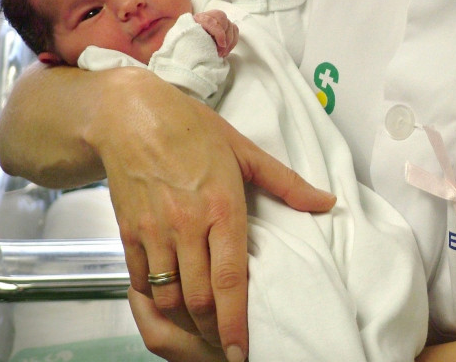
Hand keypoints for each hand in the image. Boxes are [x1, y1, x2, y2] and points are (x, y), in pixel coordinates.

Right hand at [86, 69, 335, 361]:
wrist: (131, 116)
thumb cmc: (192, 129)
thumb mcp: (245, 151)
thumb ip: (287, 183)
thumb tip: (327, 202)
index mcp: (222, 207)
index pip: (230, 280)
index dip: (236, 322)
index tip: (241, 351)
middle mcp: (186, 226)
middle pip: (197, 299)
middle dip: (212, 330)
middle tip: (226, 343)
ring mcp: (154, 231)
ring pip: (167, 295)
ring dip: (184, 319)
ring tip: (201, 326)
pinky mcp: (128, 232)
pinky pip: (139, 279)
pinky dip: (154, 298)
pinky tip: (169, 299)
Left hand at [193, 9, 238, 56]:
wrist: (189, 36)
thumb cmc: (189, 40)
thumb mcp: (189, 40)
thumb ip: (196, 41)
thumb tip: (205, 49)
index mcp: (199, 18)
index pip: (213, 22)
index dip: (219, 34)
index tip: (221, 46)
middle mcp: (211, 16)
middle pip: (225, 22)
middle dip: (226, 39)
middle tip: (220, 52)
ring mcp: (220, 20)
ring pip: (232, 26)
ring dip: (230, 42)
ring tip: (223, 53)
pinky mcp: (226, 25)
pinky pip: (235, 31)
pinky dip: (233, 41)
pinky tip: (227, 50)